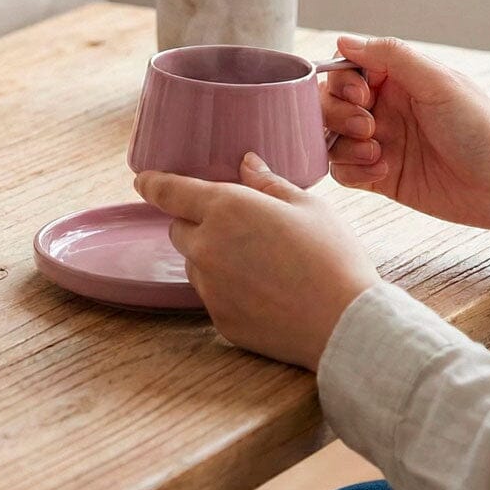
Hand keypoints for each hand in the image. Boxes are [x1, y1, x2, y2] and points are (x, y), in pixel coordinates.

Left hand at [135, 153, 379, 370]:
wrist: (347, 327)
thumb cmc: (333, 258)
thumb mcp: (308, 206)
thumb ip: (268, 182)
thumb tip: (246, 163)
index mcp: (225, 209)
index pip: (168, 191)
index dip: (151, 183)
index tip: (142, 180)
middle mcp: (206, 246)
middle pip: (179, 228)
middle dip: (197, 222)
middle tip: (237, 227)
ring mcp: (209, 286)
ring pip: (194, 263)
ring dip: (210, 256)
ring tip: (258, 263)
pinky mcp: (218, 318)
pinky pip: (211, 294)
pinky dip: (226, 288)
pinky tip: (263, 291)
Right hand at [323, 35, 489, 228]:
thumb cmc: (483, 132)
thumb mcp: (440, 83)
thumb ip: (392, 55)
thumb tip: (345, 40)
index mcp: (397, 81)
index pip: (346, 71)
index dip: (343, 83)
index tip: (361, 95)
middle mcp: (384, 109)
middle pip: (329, 103)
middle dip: (339, 115)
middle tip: (369, 125)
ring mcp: (378, 142)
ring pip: (329, 137)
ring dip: (345, 144)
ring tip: (376, 152)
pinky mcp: (376, 175)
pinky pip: (340, 170)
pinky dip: (352, 171)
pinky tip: (381, 171)